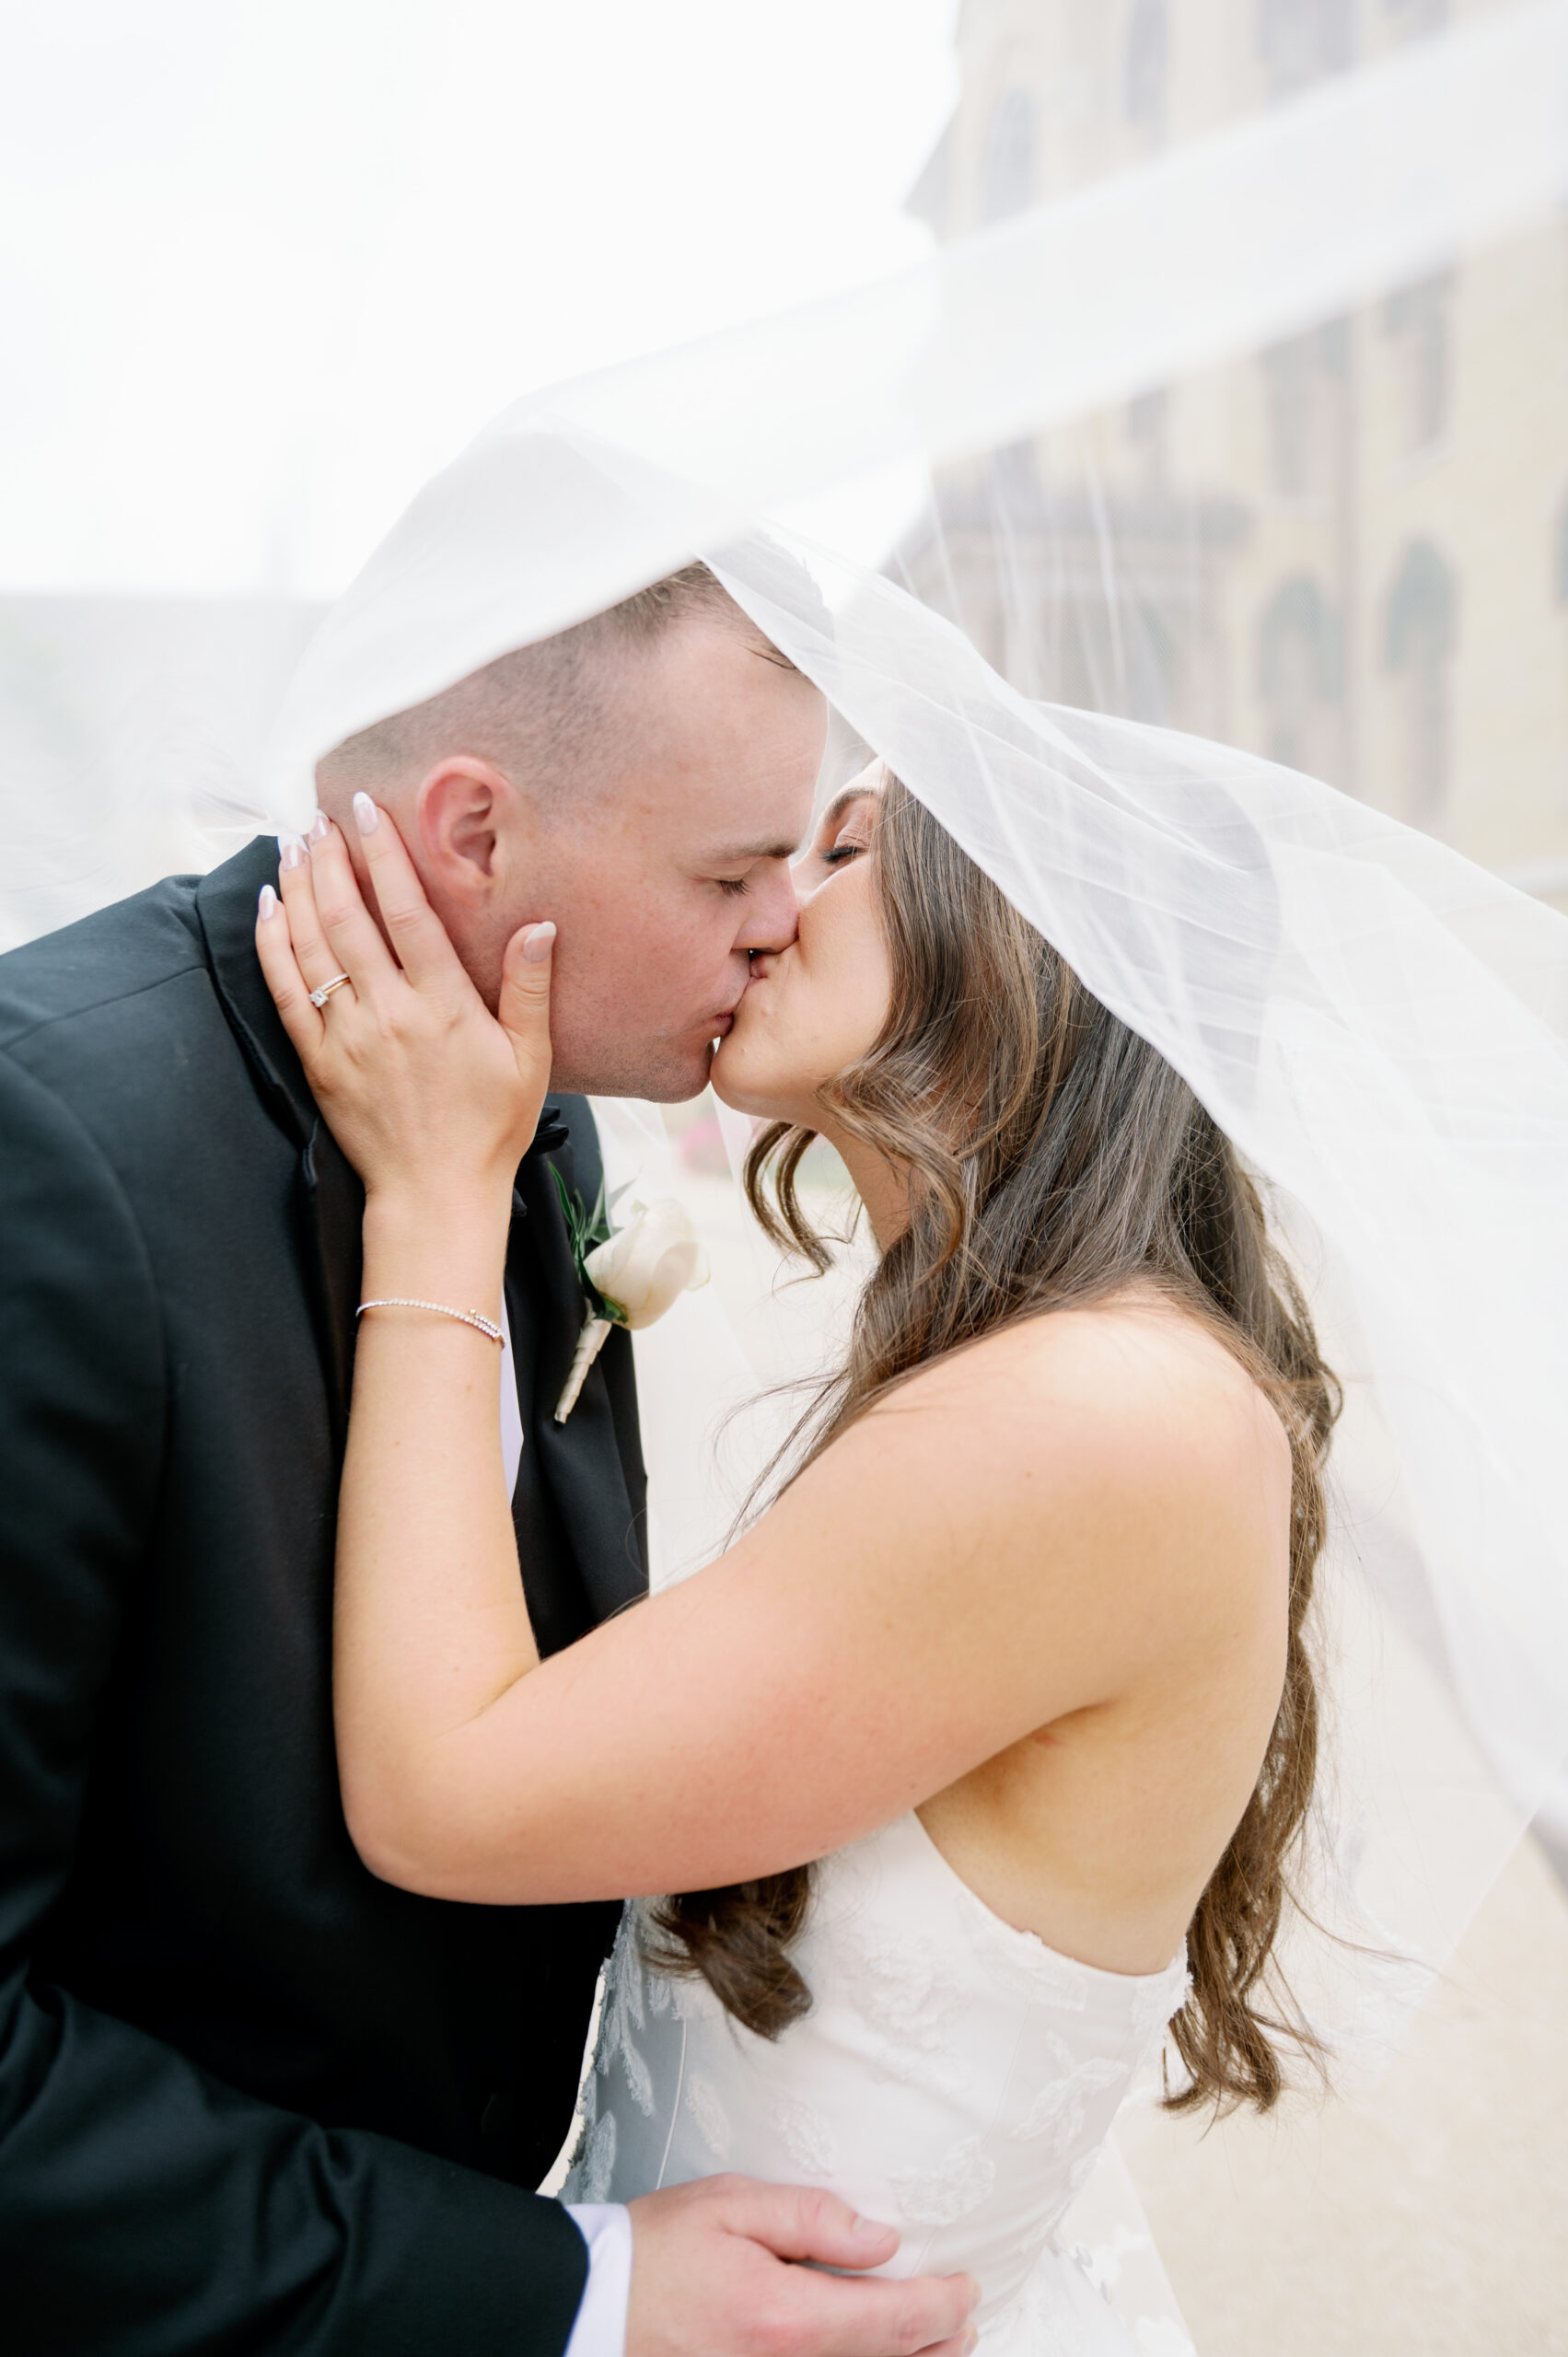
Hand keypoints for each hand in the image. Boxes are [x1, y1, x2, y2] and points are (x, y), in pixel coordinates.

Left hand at [255, 797, 553, 1214]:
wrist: (436, 1193)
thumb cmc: (490, 1127)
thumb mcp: (530, 1059)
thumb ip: (531, 989)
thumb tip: (540, 926)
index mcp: (443, 1006)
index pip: (405, 911)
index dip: (383, 855)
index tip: (366, 811)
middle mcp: (388, 1013)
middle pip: (347, 917)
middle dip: (330, 858)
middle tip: (320, 817)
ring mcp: (346, 1037)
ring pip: (310, 945)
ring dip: (298, 887)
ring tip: (292, 844)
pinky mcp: (318, 1061)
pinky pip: (284, 991)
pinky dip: (272, 943)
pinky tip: (268, 906)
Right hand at [624, 2178, 978, 2356]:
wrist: (593, 2311)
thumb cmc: (657, 2253)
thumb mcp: (730, 2206)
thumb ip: (811, 2218)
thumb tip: (882, 2238)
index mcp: (789, 2318)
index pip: (895, 2321)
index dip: (943, 2306)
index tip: (966, 2286)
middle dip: (940, 2343)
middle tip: (964, 2316)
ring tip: (939, 2345)